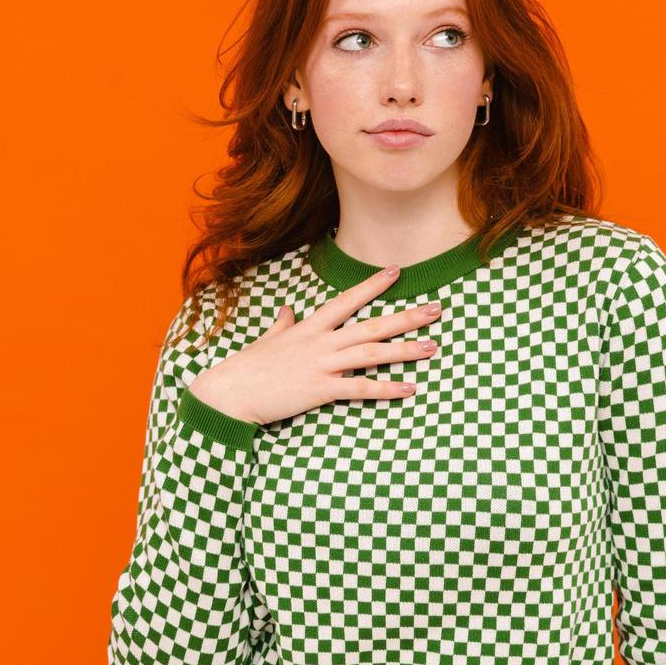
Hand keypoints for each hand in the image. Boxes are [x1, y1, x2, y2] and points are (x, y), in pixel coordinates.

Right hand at [187, 265, 441, 425]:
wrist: (229, 392)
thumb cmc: (247, 368)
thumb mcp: (267, 340)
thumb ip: (282, 325)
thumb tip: (288, 310)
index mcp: (309, 327)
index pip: (347, 300)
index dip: (373, 285)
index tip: (397, 271)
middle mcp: (320, 342)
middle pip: (371, 324)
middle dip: (406, 316)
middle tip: (436, 309)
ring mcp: (322, 365)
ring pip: (372, 353)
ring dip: (405, 350)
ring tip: (433, 346)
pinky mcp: (320, 390)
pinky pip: (360, 388)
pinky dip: (387, 388)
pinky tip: (409, 387)